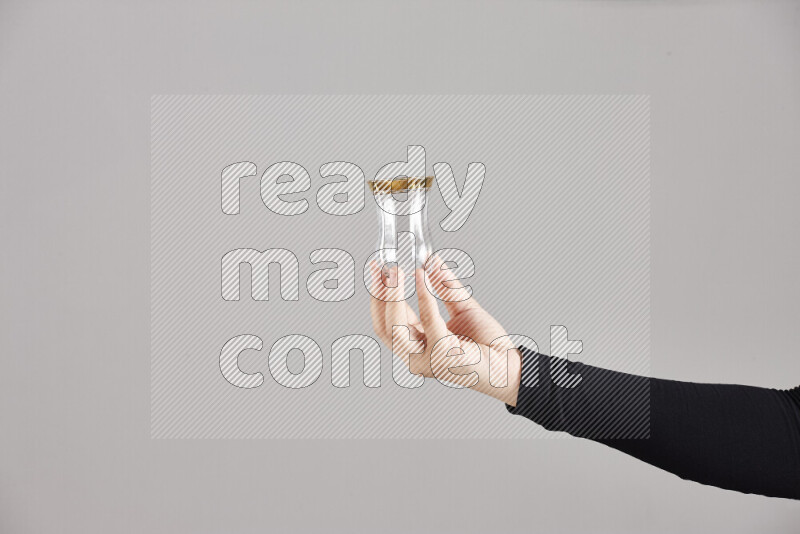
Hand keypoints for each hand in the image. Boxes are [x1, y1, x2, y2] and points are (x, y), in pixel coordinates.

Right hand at [369, 258, 521, 405]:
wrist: (509, 365)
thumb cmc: (487, 345)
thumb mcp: (462, 308)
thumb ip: (444, 285)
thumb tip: (431, 260)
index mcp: (417, 345)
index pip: (386, 320)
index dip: (379, 295)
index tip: (378, 269)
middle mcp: (415, 356)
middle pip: (385, 326)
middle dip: (380, 295)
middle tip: (384, 268)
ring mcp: (426, 359)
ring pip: (396, 328)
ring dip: (392, 298)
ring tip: (397, 272)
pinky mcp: (442, 354)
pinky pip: (428, 321)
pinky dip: (424, 297)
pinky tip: (422, 276)